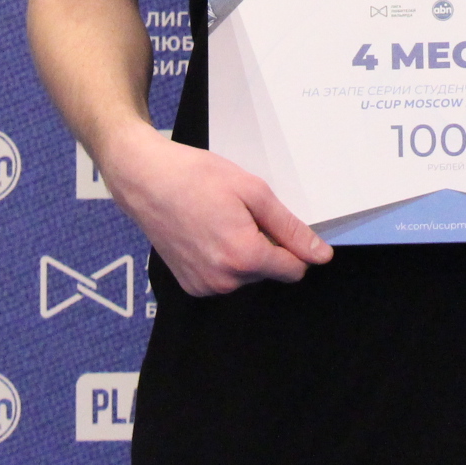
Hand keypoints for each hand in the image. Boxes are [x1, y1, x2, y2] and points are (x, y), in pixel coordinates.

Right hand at [96, 128, 332, 297]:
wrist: (145, 180)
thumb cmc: (196, 177)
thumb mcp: (253, 192)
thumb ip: (290, 228)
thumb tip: (320, 255)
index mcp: (244, 257)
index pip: (294, 269)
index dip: (294, 245)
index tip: (279, 223)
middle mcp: (224, 280)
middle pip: (270, 271)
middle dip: (265, 245)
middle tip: (241, 213)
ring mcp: (204, 286)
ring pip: (248, 276)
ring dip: (244, 251)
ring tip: (221, 219)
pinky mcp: (190, 285)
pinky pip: (225, 278)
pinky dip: (224, 259)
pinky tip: (207, 232)